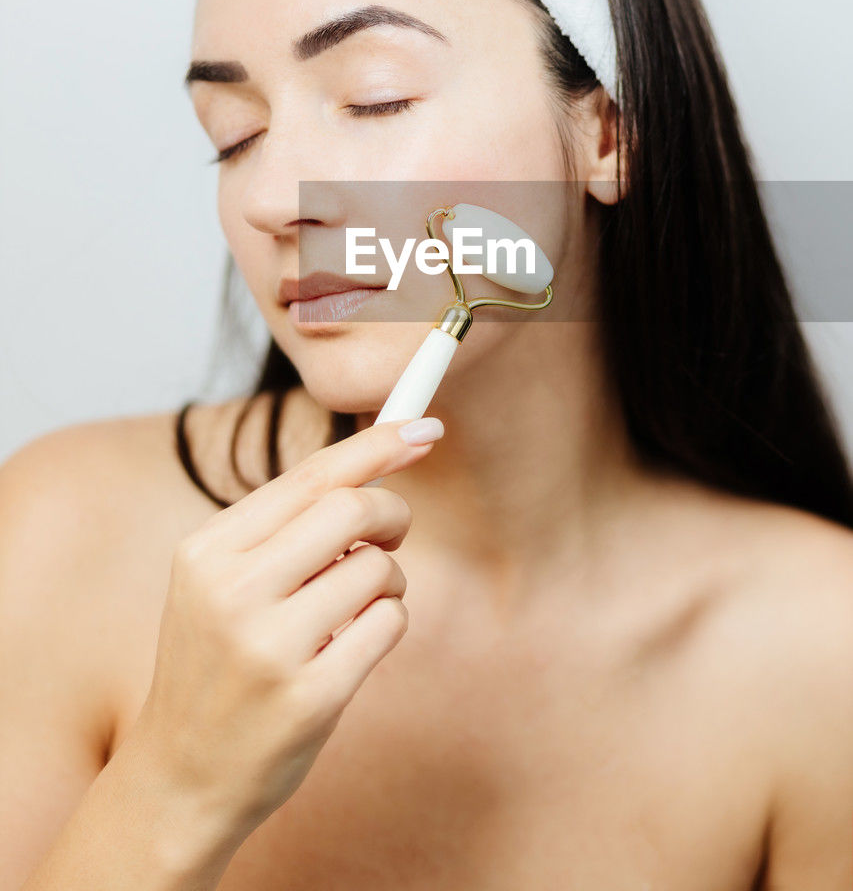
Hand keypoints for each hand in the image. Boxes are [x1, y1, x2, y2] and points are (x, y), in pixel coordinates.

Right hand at [129, 415, 442, 845]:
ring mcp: (269, 646)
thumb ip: (285, 527)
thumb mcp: (221, 583)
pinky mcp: (310, 697)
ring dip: (386, 582)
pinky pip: (390, 623)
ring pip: (378, 568)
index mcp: (207, 551)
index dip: (376, 444)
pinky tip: (352, 648)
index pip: (309, 475)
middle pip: (352, 509)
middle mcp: (231, 591)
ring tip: (352, 611)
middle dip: (392, 514)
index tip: (425, 426)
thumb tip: (378, 462)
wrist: (182, 777)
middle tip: (391, 536)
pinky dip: (388, 624)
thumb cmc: (219, 663)